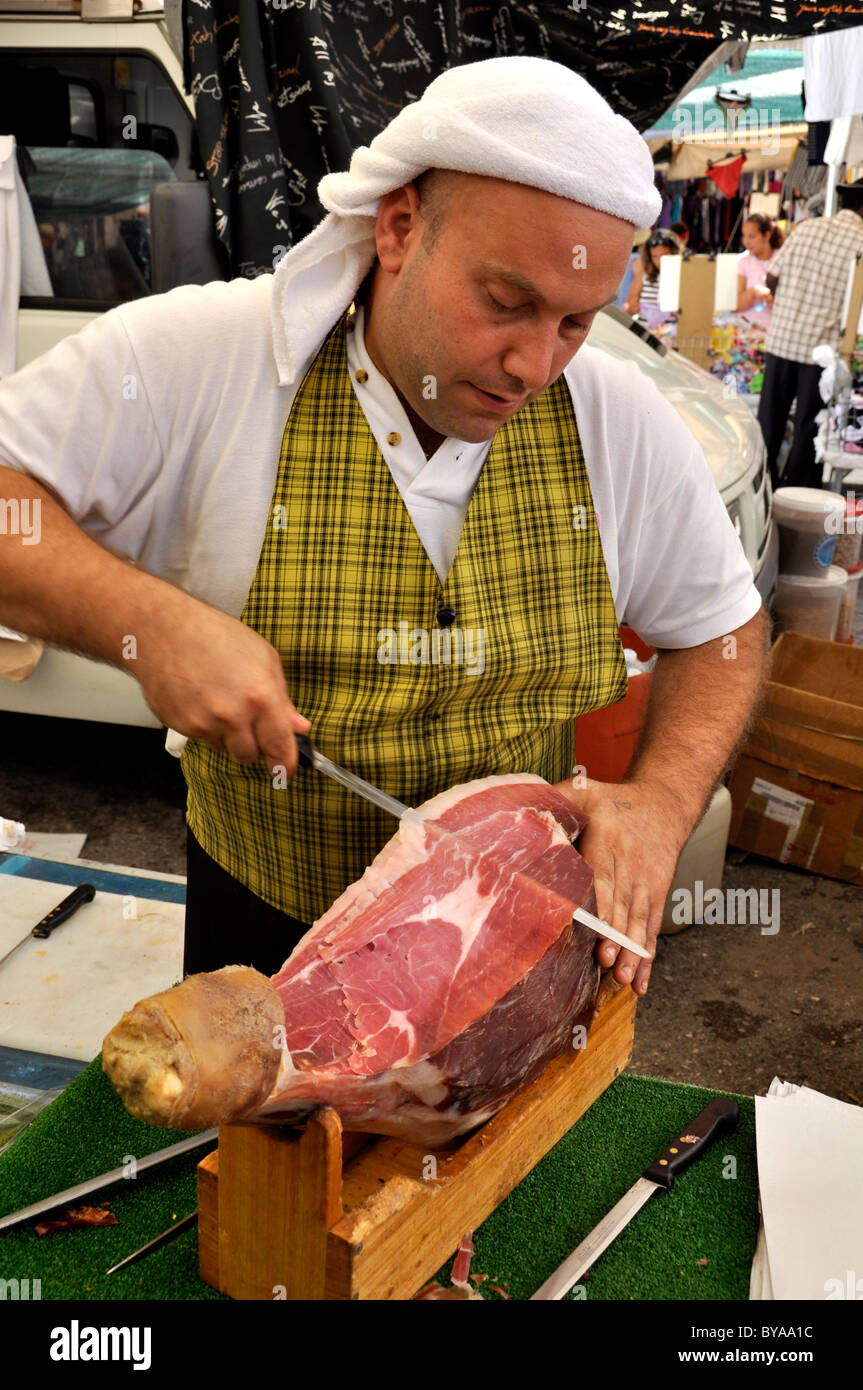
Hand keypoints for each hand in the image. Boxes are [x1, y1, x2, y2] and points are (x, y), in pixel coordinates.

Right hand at [135, 590, 310, 776]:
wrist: (162, 630)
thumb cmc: (214, 635)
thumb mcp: (263, 657)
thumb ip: (283, 698)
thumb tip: (299, 726)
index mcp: (260, 698)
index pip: (279, 748)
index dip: (286, 765)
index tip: (287, 771)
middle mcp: (232, 716)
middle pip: (250, 756)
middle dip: (254, 745)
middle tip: (250, 721)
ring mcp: (203, 724)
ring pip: (224, 748)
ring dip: (229, 735)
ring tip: (221, 700)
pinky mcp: (181, 726)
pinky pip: (202, 738)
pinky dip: (206, 727)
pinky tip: (201, 699)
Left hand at [554, 776, 691, 995]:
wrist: (665, 803)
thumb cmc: (615, 801)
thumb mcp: (586, 790)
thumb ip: (557, 798)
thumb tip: (519, 805)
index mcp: (608, 842)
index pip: (604, 877)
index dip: (601, 905)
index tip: (594, 929)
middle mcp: (630, 866)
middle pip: (623, 905)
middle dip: (615, 936)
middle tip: (606, 962)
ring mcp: (646, 884)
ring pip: (639, 922)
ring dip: (632, 953)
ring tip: (624, 979)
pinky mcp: (656, 896)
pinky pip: (651, 930)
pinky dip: (647, 958)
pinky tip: (641, 984)